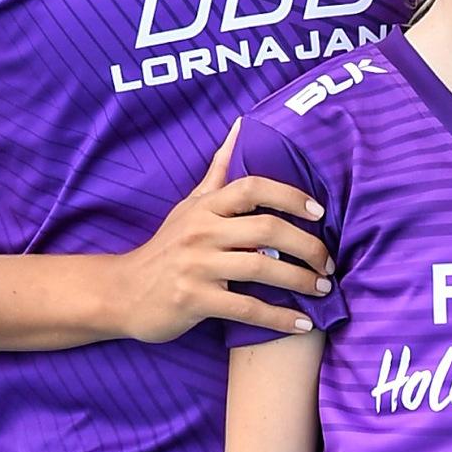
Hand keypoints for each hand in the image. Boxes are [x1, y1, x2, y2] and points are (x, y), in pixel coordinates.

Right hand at [101, 122, 333, 341]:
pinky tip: (303, 324)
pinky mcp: (194, 300)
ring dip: (300, 281)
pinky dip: (279, 318)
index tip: (319, 212)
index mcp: (205, 206)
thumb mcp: (189, 206)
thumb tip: (241, 128)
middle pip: (266, 230)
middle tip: (329, 262)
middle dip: (307, 246)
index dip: (291, 196)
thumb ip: (219, 173)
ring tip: (323, 289)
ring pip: (261, 269)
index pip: (252, 187)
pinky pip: (247, 309)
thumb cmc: (166, 248)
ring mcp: (196, 266)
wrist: (122, 292)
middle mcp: (201, 231)